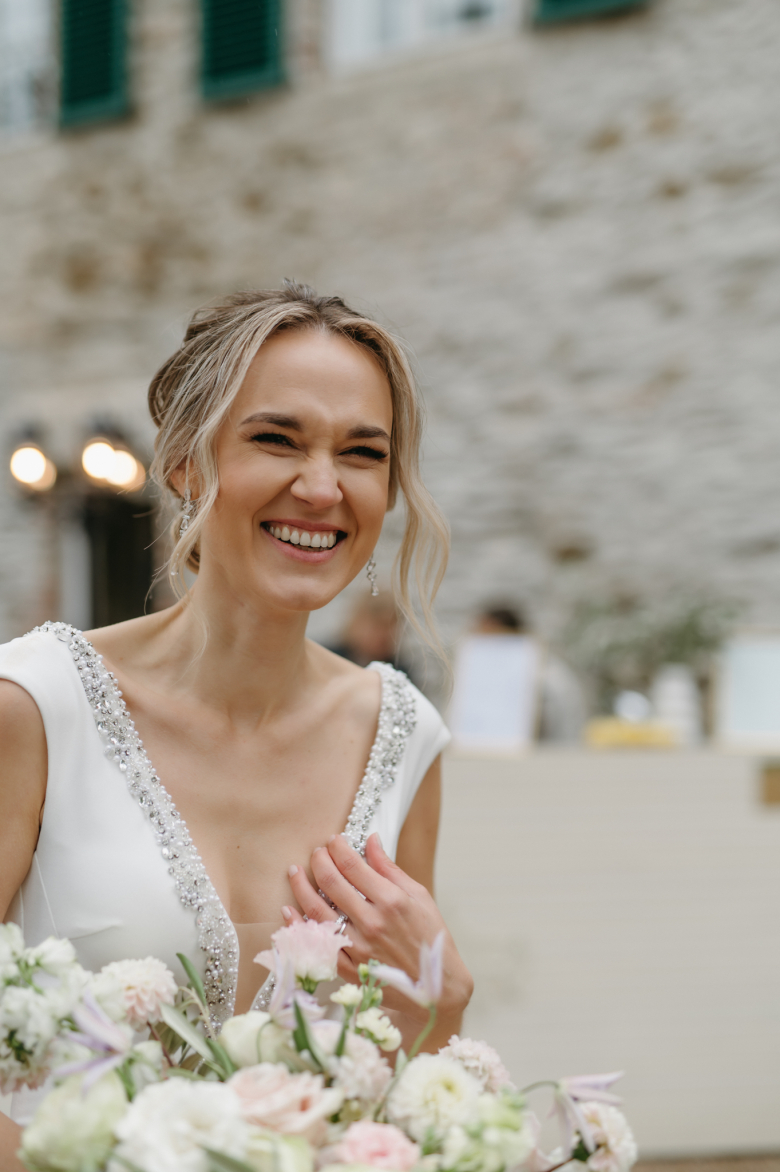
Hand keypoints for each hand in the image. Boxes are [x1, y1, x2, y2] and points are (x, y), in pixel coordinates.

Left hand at [284, 832, 472, 1022]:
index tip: (334, 840)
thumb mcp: (418, 896)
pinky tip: (289, 910)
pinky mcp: (349, 969)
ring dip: (301, 887)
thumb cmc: (431, 937)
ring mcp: (358, 947)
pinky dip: (299, 926)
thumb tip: (371, 841)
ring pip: (317, 910)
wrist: (438, 987)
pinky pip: (317, 944)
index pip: (352, 864)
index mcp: (391, 900)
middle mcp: (371, 922)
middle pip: (331, 882)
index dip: (338, 847)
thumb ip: (389, 869)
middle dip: (319, 860)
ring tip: (294, 872)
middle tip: (316, 852)